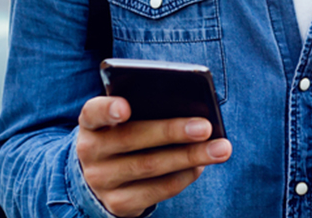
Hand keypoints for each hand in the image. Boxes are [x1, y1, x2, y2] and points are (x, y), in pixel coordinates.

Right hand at [76, 97, 232, 216]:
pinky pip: (158, 190)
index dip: (108, 109)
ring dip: (190, 156)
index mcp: (91, 123)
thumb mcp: (126, 122)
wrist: (103, 178)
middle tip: (206, 127)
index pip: (94, 112)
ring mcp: (101, 181)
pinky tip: (201, 166)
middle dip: (173, 132)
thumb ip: (147, 111)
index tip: (125, 107)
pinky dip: (184, 177)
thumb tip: (193, 113)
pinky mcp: (119, 204)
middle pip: (133, 139)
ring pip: (150, 166)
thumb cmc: (125, 136)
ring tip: (220, 148)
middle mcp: (90, 152)